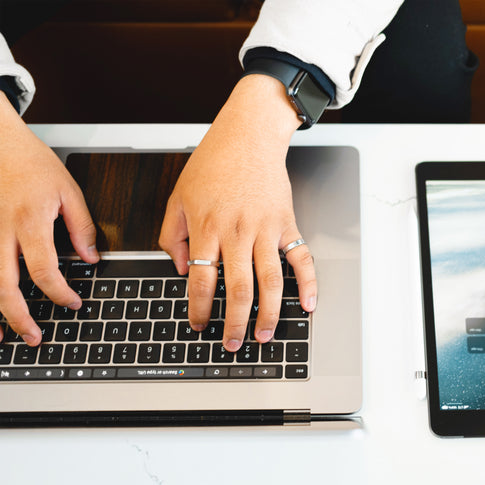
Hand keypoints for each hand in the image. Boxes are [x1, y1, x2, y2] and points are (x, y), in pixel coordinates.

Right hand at [0, 94, 98, 344]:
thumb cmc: (31, 162)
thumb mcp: (68, 190)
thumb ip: (81, 227)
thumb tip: (91, 258)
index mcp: (29, 222)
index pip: (44, 271)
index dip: (60, 293)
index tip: (73, 302)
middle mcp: (0, 232)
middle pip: (5, 287)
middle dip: (20, 317)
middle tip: (35, 337)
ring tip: (7, 336)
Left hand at [159, 75, 316, 351]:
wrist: (249, 135)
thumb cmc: (214, 162)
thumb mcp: (178, 195)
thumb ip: (171, 233)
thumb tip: (179, 268)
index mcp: (207, 227)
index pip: (200, 279)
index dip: (198, 308)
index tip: (198, 325)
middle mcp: (237, 232)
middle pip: (237, 288)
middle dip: (233, 323)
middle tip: (231, 344)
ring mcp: (265, 229)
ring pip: (269, 281)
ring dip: (268, 313)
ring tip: (265, 335)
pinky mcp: (287, 224)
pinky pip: (301, 258)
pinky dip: (308, 283)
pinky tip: (308, 304)